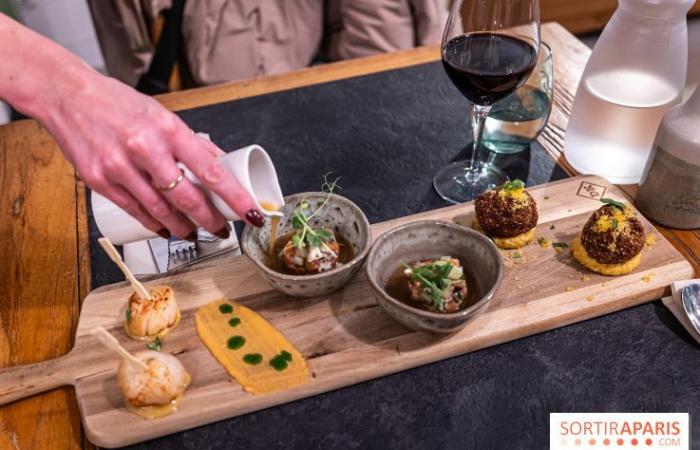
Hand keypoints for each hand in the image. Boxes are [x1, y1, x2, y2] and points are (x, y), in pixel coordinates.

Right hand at [43, 69, 264, 239]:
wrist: (68, 95)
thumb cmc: (119, 104)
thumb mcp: (163, 116)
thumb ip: (191, 143)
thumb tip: (221, 165)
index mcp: (168, 130)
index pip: (212, 171)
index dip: (235, 197)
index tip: (251, 213)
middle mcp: (145, 148)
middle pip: (187, 198)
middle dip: (210, 220)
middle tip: (221, 228)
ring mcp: (120, 166)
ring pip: (161, 211)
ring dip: (183, 227)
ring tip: (193, 231)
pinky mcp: (99, 180)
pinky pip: (135, 211)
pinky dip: (155, 224)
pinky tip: (165, 228)